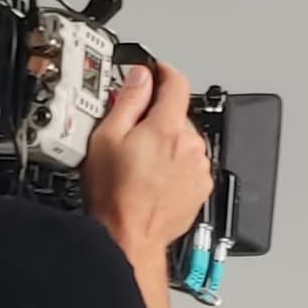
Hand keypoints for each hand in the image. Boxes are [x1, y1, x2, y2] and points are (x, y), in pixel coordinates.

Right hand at [79, 60, 213, 269]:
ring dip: (167, 144)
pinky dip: (176, 165)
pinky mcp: (201, 187)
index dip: (162, 72)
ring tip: (141, 164)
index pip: (176, 82)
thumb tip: (140, 77)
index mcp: (168, 127)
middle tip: (132, 135)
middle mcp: (191, 145)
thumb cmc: (116, 196)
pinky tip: (154, 178)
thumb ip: (128, 100)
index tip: (153, 72)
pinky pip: (190, 164)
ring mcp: (199, 167)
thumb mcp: (106, 138)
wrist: (130, 236)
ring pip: (184, 140)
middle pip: (177, 114)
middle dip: (156, 118)